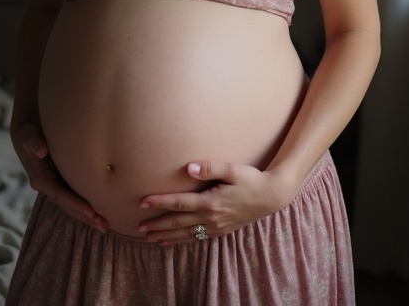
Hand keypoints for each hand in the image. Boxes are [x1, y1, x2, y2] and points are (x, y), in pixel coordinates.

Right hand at [11, 122, 108, 231]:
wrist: (30, 134)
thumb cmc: (29, 134)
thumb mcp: (27, 136)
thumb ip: (32, 142)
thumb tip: (41, 150)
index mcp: (40, 180)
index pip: (60, 196)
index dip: (75, 204)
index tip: (91, 211)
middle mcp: (49, 187)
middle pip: (68, 206)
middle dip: (85, 217)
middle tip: (104, 226)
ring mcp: (58, 187)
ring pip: (74, 205)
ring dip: (89, 216)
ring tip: (106, 226)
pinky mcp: (65, 183)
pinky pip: (77, 197)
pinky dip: (89, 206)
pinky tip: (103, 211)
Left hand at [137, 160, 293, 242]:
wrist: (270, 196)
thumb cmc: (251, 179)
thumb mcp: (232, 169)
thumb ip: (210, 168)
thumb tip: (189, 169)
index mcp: (210, 202)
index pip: (179, 203)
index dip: (160, 202)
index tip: (143, 202)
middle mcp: (210, 218)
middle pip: (178, 223)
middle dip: (157, 224)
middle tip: (139, 227)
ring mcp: (215, 227)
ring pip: (185, 234)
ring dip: (166, 236)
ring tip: (150, 238)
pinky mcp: (220, 230)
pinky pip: (196, 238)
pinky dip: (181, 240)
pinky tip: (172, 241)